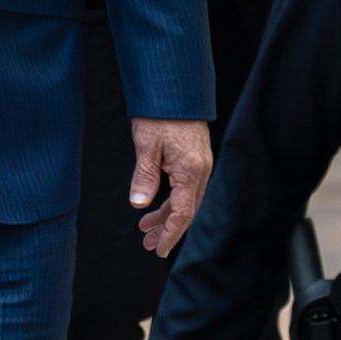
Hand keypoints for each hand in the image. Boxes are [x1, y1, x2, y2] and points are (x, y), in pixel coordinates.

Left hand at [129, 117, 211, 256]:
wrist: (175, 89)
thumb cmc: (160, 114)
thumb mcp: (146, 146)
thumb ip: (144, 177)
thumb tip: (140, 204)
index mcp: (190, 171)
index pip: (183, 213)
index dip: (171, 234)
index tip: (159, 250)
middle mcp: (200, 171)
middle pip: (187, 210)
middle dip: (168, 230)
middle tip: (149, 245)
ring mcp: (200, 165)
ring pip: (186, 200)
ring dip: (167, 216)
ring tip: (146, 229)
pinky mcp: (195, 160)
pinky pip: (185, 189)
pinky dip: (171, 201)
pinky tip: (154, 206)